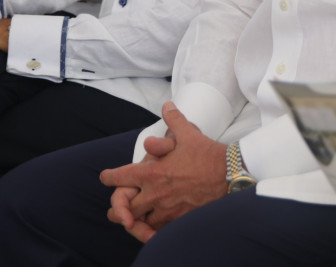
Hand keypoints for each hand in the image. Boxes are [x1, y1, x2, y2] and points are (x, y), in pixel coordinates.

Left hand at [99, 102, 227, 239]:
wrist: (230, 174)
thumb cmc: (207, 154)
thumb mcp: (188, 133)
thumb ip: (174, 120)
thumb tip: (168, 105)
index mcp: (153, 172)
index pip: (121, 177)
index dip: (109, 177)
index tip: (105, 177)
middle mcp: (156, 193)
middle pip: (125, 206)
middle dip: (118, 207)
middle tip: (115, 209)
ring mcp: (167, 209)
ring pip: (141, 221)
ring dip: (136, 219)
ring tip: (133, 220)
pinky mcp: (179, 219)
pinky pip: (159, 230)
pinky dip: (153, 229)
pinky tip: (154, 226)